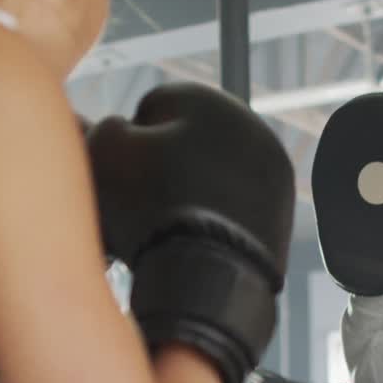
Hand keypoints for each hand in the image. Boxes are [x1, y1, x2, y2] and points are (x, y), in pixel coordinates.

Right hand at [85, 82, 295, 382]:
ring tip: (165, 227)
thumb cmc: (153, 215)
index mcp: (208, 99)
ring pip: (213, 174)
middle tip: (140, 203)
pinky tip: (192, 241)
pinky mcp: (281, 214)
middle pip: (189, 140)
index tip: (122, 172)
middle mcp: (251, 127)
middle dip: (163, 166)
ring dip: (189, 192)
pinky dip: (215, 219)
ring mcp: (273, 172)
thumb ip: (101, 127)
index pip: (153, 106)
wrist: (208, 283)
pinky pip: (234, 207)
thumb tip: (110, 128)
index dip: (129, 141)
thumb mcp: (104, 156)